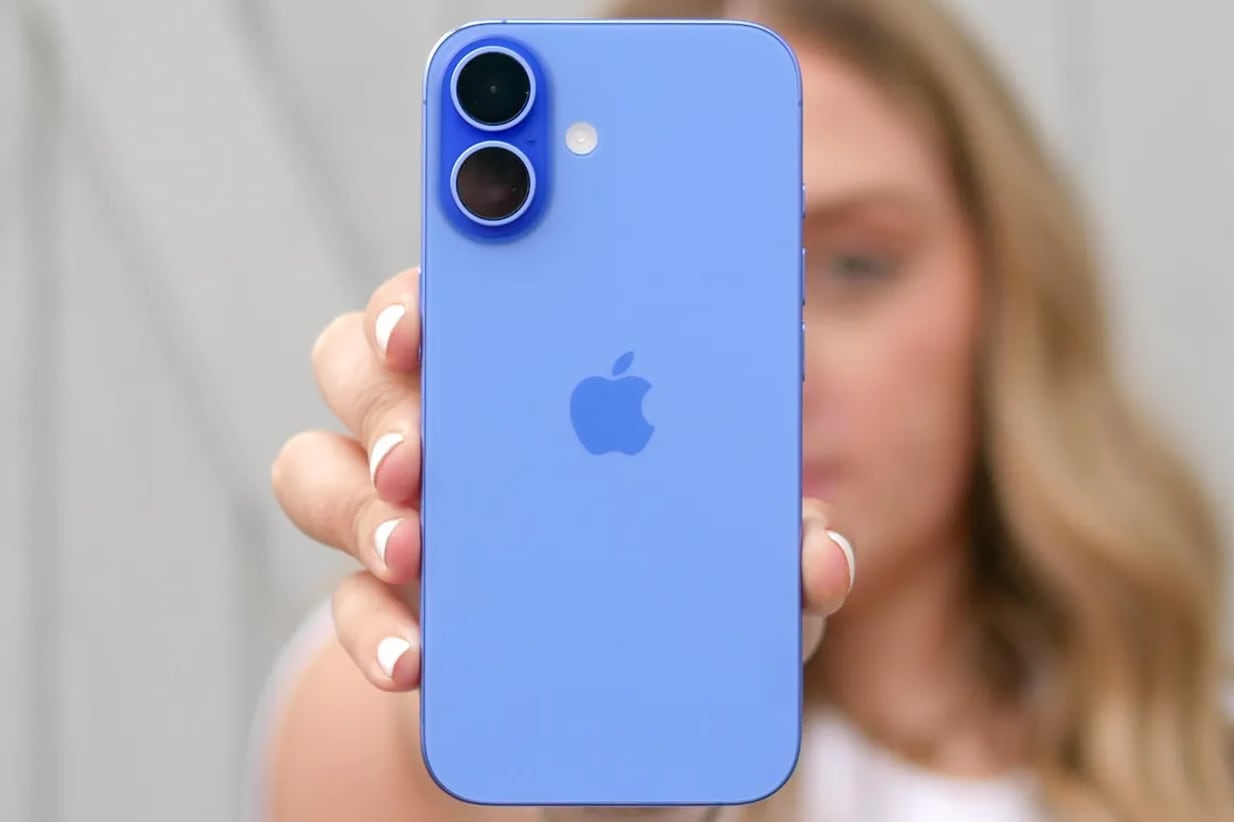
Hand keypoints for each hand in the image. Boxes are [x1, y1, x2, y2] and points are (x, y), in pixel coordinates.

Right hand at [271, 267, 857, 691]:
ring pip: (316, 467)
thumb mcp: (743, 575)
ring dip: (356, 500)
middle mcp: (451, 431)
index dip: (438, 285)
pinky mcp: (386, 610)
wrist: (610, 717)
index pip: (466, 296)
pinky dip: (366, 630)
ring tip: (415, 550)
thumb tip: (818, 554)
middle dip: (381, 392)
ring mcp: (407, 518)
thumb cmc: (676, 598)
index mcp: (534, 381)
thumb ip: (778, 554)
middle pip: (360, 362)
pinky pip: (344, 601)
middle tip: (421, 448)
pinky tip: (414, 660)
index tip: (438, 310)